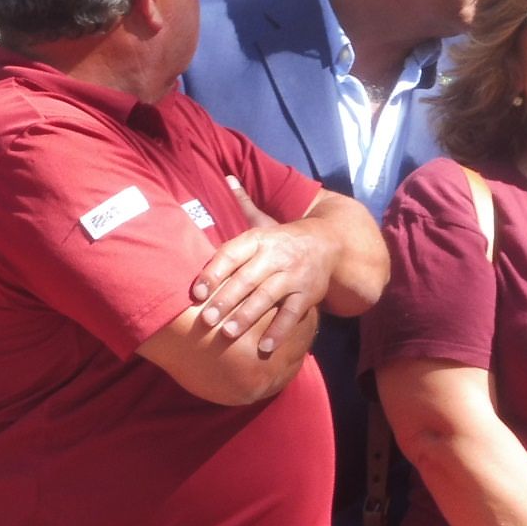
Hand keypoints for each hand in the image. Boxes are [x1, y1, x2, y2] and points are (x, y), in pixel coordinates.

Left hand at [189, 178, 332, 355]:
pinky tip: (263, 348)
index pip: (232, 254)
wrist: (330, 243)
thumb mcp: (264, 221)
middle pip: (247, 279)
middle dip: (226, 300)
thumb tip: (226, 177)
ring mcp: (293, 275)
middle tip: (206, 319)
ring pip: (267, 297)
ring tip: (228, 333)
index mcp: (259, 239)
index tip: (195, 292)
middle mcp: (275, 256)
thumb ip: (243, 204)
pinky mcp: (308, 293)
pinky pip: (292, 314)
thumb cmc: (283, 239)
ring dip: (247, 316)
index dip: (213, 272)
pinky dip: (279, 332)